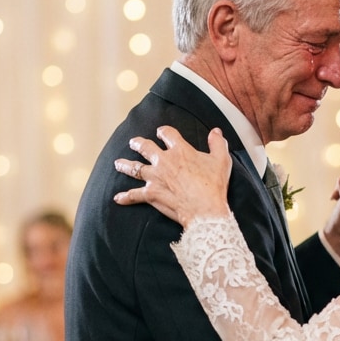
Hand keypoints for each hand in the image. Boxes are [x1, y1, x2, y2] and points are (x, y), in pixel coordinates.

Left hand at [113, 126, 230, 225]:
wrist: (204, 209)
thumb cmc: (214, 185)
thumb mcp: (221, 160)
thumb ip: (217, 143)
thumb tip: (216, 131)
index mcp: (180, 151)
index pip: (168, 134)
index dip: (164, 132)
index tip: (161, 132)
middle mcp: (164, 161)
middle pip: (146, 148)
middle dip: (138, 144)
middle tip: (134, 142)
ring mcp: (155, 178)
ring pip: (135, 168)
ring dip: (125, 165)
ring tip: (118, 163)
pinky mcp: (151, 194)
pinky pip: (134, 195)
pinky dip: (125, 197)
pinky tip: (117, 198)